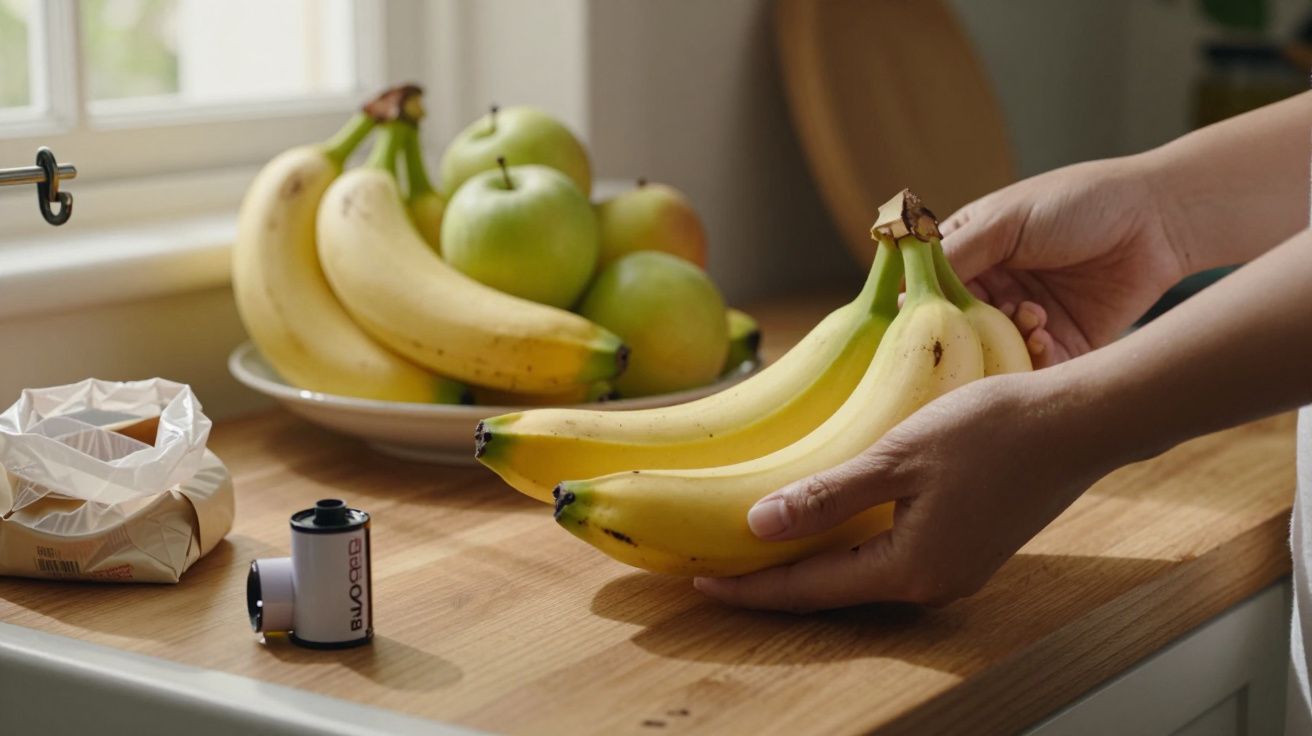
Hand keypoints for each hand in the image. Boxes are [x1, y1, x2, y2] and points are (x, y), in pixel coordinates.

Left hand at [694, 370, 1112, 611]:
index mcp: (910, 569)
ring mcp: (953, 570)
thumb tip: (757, 527)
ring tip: (757, 547)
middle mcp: (931, 585)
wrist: (1080, 423)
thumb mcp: (898, 455)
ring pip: (860, 575)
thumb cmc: (994, 429)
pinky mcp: (967, 548)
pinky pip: (890, 558)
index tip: (699, 581)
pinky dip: (848, 547)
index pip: (808, 589)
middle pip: (832, 592)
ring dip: (809, 562)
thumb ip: (827, 497)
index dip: (750, 588)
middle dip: (772, 581)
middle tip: (715, 566)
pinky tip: (825, 525)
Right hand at [942, 156, 1186, 366]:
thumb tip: (903, 291)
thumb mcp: (1006, 221)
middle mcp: (994, 288)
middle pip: (957, 327)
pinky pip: (1033, 368)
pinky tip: (1045, 335)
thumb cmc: (1079, 203)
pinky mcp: (1062, 345)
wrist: (1159, 221)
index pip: (928, 288)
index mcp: (973, 252)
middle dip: (964, 332)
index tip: (919, 320)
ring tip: (1028, 319)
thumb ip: (955, 254)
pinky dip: (1032, 358)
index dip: (922, 306)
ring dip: (1002, 341)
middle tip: (971, 332)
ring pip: (992, 351)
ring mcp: (1026, 319)